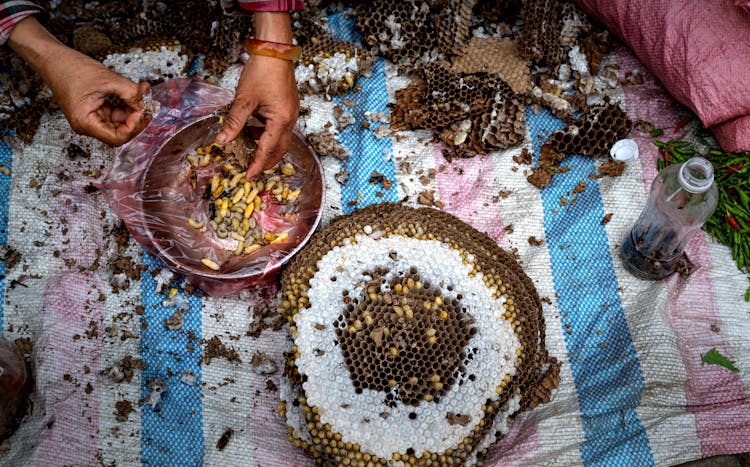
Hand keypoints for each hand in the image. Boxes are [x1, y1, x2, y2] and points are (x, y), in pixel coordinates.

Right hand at [7, 17, 150, 145]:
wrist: (53, 58)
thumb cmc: (71, 68)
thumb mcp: (107, 79)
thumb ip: (129, 92)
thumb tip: (144, 102)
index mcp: (85, 123)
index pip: (117, 138)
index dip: (133, 127)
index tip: (142, 112)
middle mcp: (87, 125)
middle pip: (120, 132)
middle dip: (135, 119)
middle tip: (147, 105)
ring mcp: (91, 118)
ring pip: (119, 122)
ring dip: (132, 110)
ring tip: (141, 94)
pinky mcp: (95, 110)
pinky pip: (115, 113)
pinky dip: (126, 104)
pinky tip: (134, 93)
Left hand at [217, 55, 298, 178]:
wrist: (275, 51)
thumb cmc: (261, 71)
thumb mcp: (244, 99)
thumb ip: (234, 122)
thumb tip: (223, 140)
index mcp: (281, 121)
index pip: (267, 150)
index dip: (257, 165)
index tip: (248, 177)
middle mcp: (290, 120)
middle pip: (279, 149)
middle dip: (266, 161)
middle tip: (251, 168)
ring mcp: (291, 114)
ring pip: (280, 139)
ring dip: (265, 146)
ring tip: (248, 146)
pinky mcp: (289, 107)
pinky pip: (280, 128)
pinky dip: (267, 134)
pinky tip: (253, 129)